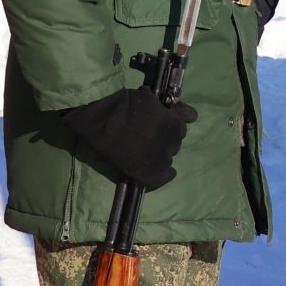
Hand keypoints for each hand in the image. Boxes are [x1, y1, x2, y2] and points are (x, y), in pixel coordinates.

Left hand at [59, 85, 198, 190]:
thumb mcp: (115, 167)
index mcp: (150, 171)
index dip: (162, 171)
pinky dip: (185, 113)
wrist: (98, 120)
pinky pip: (187, 114)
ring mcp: (170, 132)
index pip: (166, 175)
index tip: (156, 166)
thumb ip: (136, 169)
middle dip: (161, 145)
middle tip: (146, 137)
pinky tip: (177, 110)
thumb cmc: (100, 146)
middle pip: (172, 150)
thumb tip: (148, 165)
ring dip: (170, 128)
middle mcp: (165, 154)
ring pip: (179, 132)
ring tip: (154, 121)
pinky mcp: (170, 113)